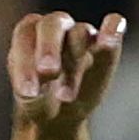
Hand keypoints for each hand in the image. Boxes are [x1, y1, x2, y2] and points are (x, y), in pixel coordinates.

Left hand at [8, 12, 125, 132]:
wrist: (58, 115)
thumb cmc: (38, 101)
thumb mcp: (31, 103)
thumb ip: (34, 93)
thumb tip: (46, 76)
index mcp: (28, 35)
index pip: (25, 35)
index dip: (25, 59)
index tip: (27, 92)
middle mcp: (55, 28)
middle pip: (53, 24)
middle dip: (49, 48)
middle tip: (47, 73)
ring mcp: (82, 35)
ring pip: (80, 33)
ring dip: (76, 59)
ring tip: (66, 96)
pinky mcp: (106, 46)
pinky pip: (114, 26)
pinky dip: (113, 29)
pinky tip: (110, 41)